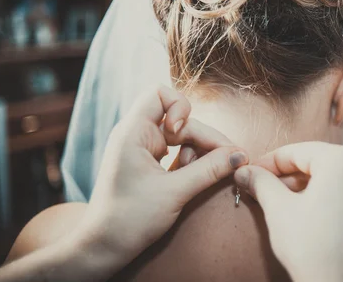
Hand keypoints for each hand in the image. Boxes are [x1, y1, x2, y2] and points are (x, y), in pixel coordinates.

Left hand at [75, 85, 248, 267]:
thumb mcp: (175, 193)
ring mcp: (142, 150)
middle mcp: (136, 135)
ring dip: (198, 153)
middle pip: (181, 120)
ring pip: (182, 137)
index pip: (159, 93)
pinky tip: (195, 179)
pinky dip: (189, 163)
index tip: (183, 134)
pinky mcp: (148, 164)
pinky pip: (175, 152)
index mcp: (133, 133)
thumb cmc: (130, 220)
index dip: (179, 106)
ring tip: (206, 175)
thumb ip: (210, 170)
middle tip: (228, 160)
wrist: (103, 248)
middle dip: (204, 139)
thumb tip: (239, 155)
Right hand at [234, 142, 342, 281]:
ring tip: (303, 200)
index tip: (253, 172)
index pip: (297, 152)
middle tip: (270, 190)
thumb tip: (246, 171)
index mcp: (341, 159)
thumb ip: (261, 182)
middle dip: (294, 174)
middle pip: (323, 162)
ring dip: (327, 182)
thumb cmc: (312, 250)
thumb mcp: (278, 210)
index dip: (270, 161)